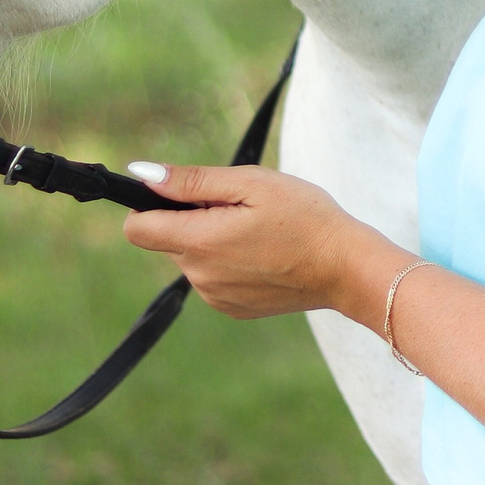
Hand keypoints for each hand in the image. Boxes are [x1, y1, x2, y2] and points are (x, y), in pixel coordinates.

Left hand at [121, 162, 391, 320]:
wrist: (346, 268)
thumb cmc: (305, 217)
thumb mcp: (251, 183)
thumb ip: (193, 181)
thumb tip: (143, 176)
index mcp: (199, 242)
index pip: (137, 228)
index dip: (150, 204)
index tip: (183, 194)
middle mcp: (199, 276)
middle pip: (168, 240)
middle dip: (191, 219)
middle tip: (240, 208)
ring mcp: (215, 296)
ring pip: (192, 258)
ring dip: (211, 240)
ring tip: (258, 230)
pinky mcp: (233, 308)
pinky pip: (213, 278)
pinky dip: (228, 262)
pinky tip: (264, 253)